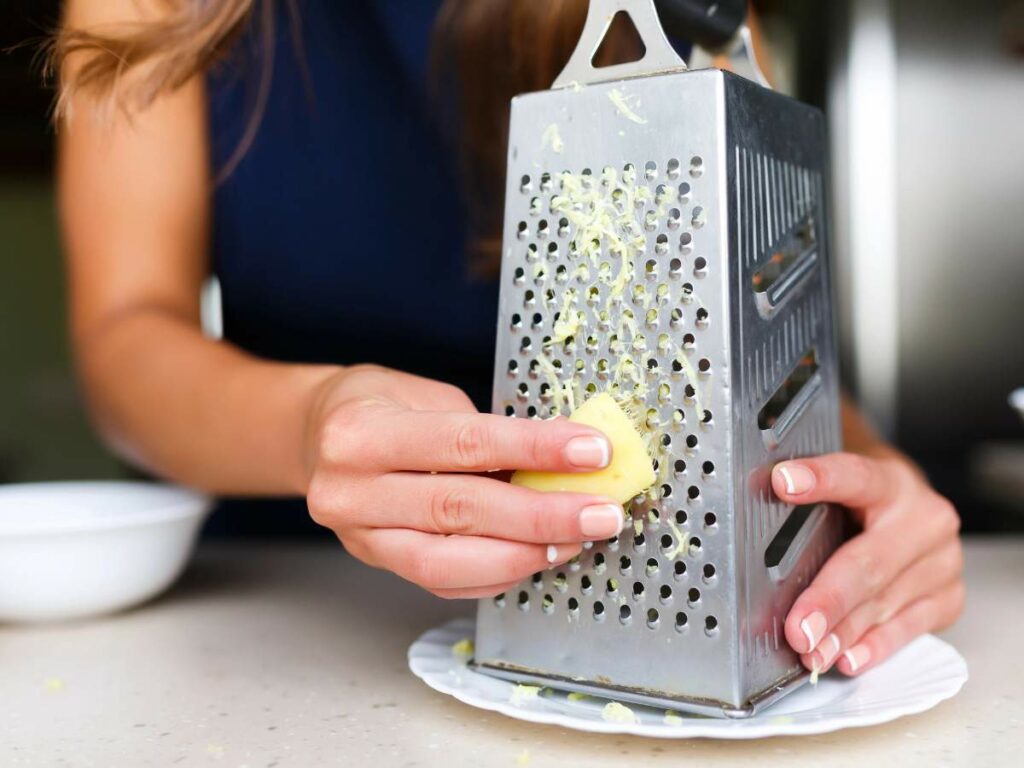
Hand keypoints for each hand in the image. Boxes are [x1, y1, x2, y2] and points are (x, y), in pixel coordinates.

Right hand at [303, 365, 625, 598]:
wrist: (316, 438)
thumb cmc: (381, 407)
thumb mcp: (426, 397)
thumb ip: (485, 433)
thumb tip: (566, 464)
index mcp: (362, 433)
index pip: (465, 444)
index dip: (535, 450)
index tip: (592, 452)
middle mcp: (350, 491)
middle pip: (461, 509)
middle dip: (544, 515)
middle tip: (602, 513)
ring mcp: (358, 536)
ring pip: (450, 561)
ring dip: (526, 553)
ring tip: (578, 538)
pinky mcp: (374, 563)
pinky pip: (442, 582)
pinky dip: (497, 573)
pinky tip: (536, 556)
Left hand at [773, 452, 963, 675]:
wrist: (908, 508)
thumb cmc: (864, 501)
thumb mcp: (839, 486)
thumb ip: (808, 497)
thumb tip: (753, 505)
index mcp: (890, 480)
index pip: (852, 475)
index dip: (818, 479)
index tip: (782, 482)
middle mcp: (923, 519)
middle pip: (869, 563)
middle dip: (828, 600)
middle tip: (798, 628)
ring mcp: (941, 561)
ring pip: (886, 602)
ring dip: (844, 634)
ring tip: (812, 652)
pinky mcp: (948, 596)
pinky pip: (910, 627)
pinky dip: (875, 645)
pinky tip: (850, 657)